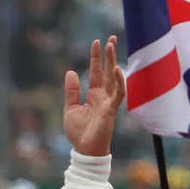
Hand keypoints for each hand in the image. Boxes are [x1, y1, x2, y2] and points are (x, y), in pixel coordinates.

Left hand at [61, 37, 123, 157]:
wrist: (84, 150)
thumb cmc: (78, 133)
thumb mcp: (70, 108)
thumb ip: (71, 91)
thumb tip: (71, 72)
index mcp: (93, 95)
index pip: (96, 72)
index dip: (96, 58)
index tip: (97, 42)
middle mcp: (103, 96)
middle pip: (107, 71)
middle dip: (109, 55)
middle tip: (110, 38)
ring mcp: (108, 102)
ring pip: (113, 78)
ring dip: (112, 61)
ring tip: (111, 45)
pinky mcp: (111, 110)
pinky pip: (118, 93)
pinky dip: (119, 81)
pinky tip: (116, 69)